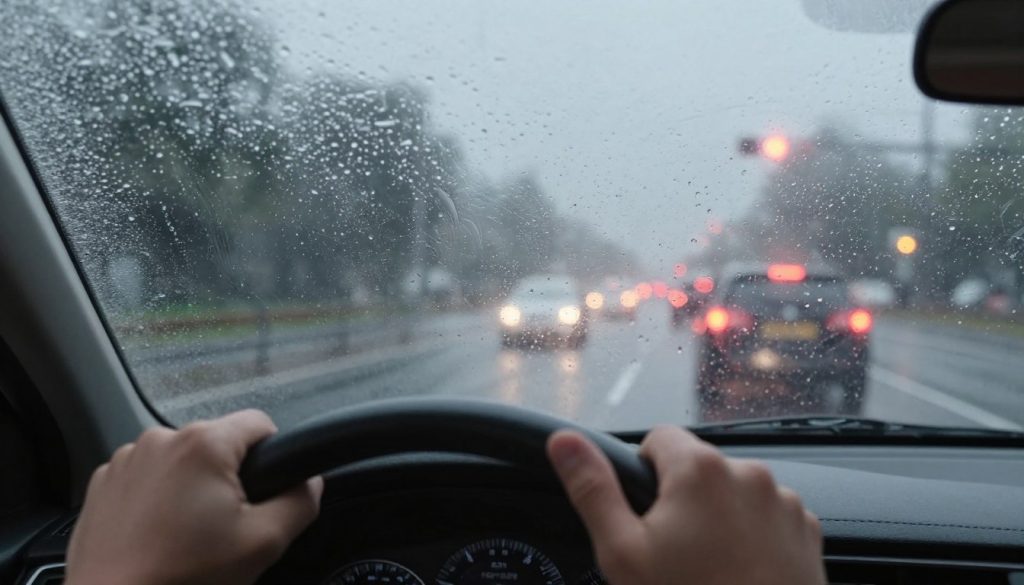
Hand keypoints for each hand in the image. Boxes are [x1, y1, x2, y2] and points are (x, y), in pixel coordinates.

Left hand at [66, 410, 322, 584]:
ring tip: (186, 536)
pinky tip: (157, 536)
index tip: (262, 495)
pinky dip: (157, 499)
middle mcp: (160, 439)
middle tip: (224, 527)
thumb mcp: (264, 543)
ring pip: (182, 461)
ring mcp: (125, 460)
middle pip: (218, 444)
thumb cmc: (183, 577)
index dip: (272, 458)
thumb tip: (310, 483)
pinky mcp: (102, 484)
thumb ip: (300, 502)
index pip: (260, 423)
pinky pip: (146, 477)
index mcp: (203, 443)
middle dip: (228, 478)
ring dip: (191, 487)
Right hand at [547, 426, 824, 584]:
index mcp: (701, 469)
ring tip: (709, 569)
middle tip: (673, 554)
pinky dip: (752, 538)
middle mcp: (749, 475)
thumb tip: (564, 440)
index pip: (658, 439)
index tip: (644, 516)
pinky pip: (767, 518)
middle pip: (698, 468)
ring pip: (733, 494)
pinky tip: (739, 575)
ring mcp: (784, 504)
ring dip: (719, 518)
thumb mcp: (623, 553)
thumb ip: (592, 488)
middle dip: (682, 500)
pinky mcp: (807, 533)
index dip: (642, 474)